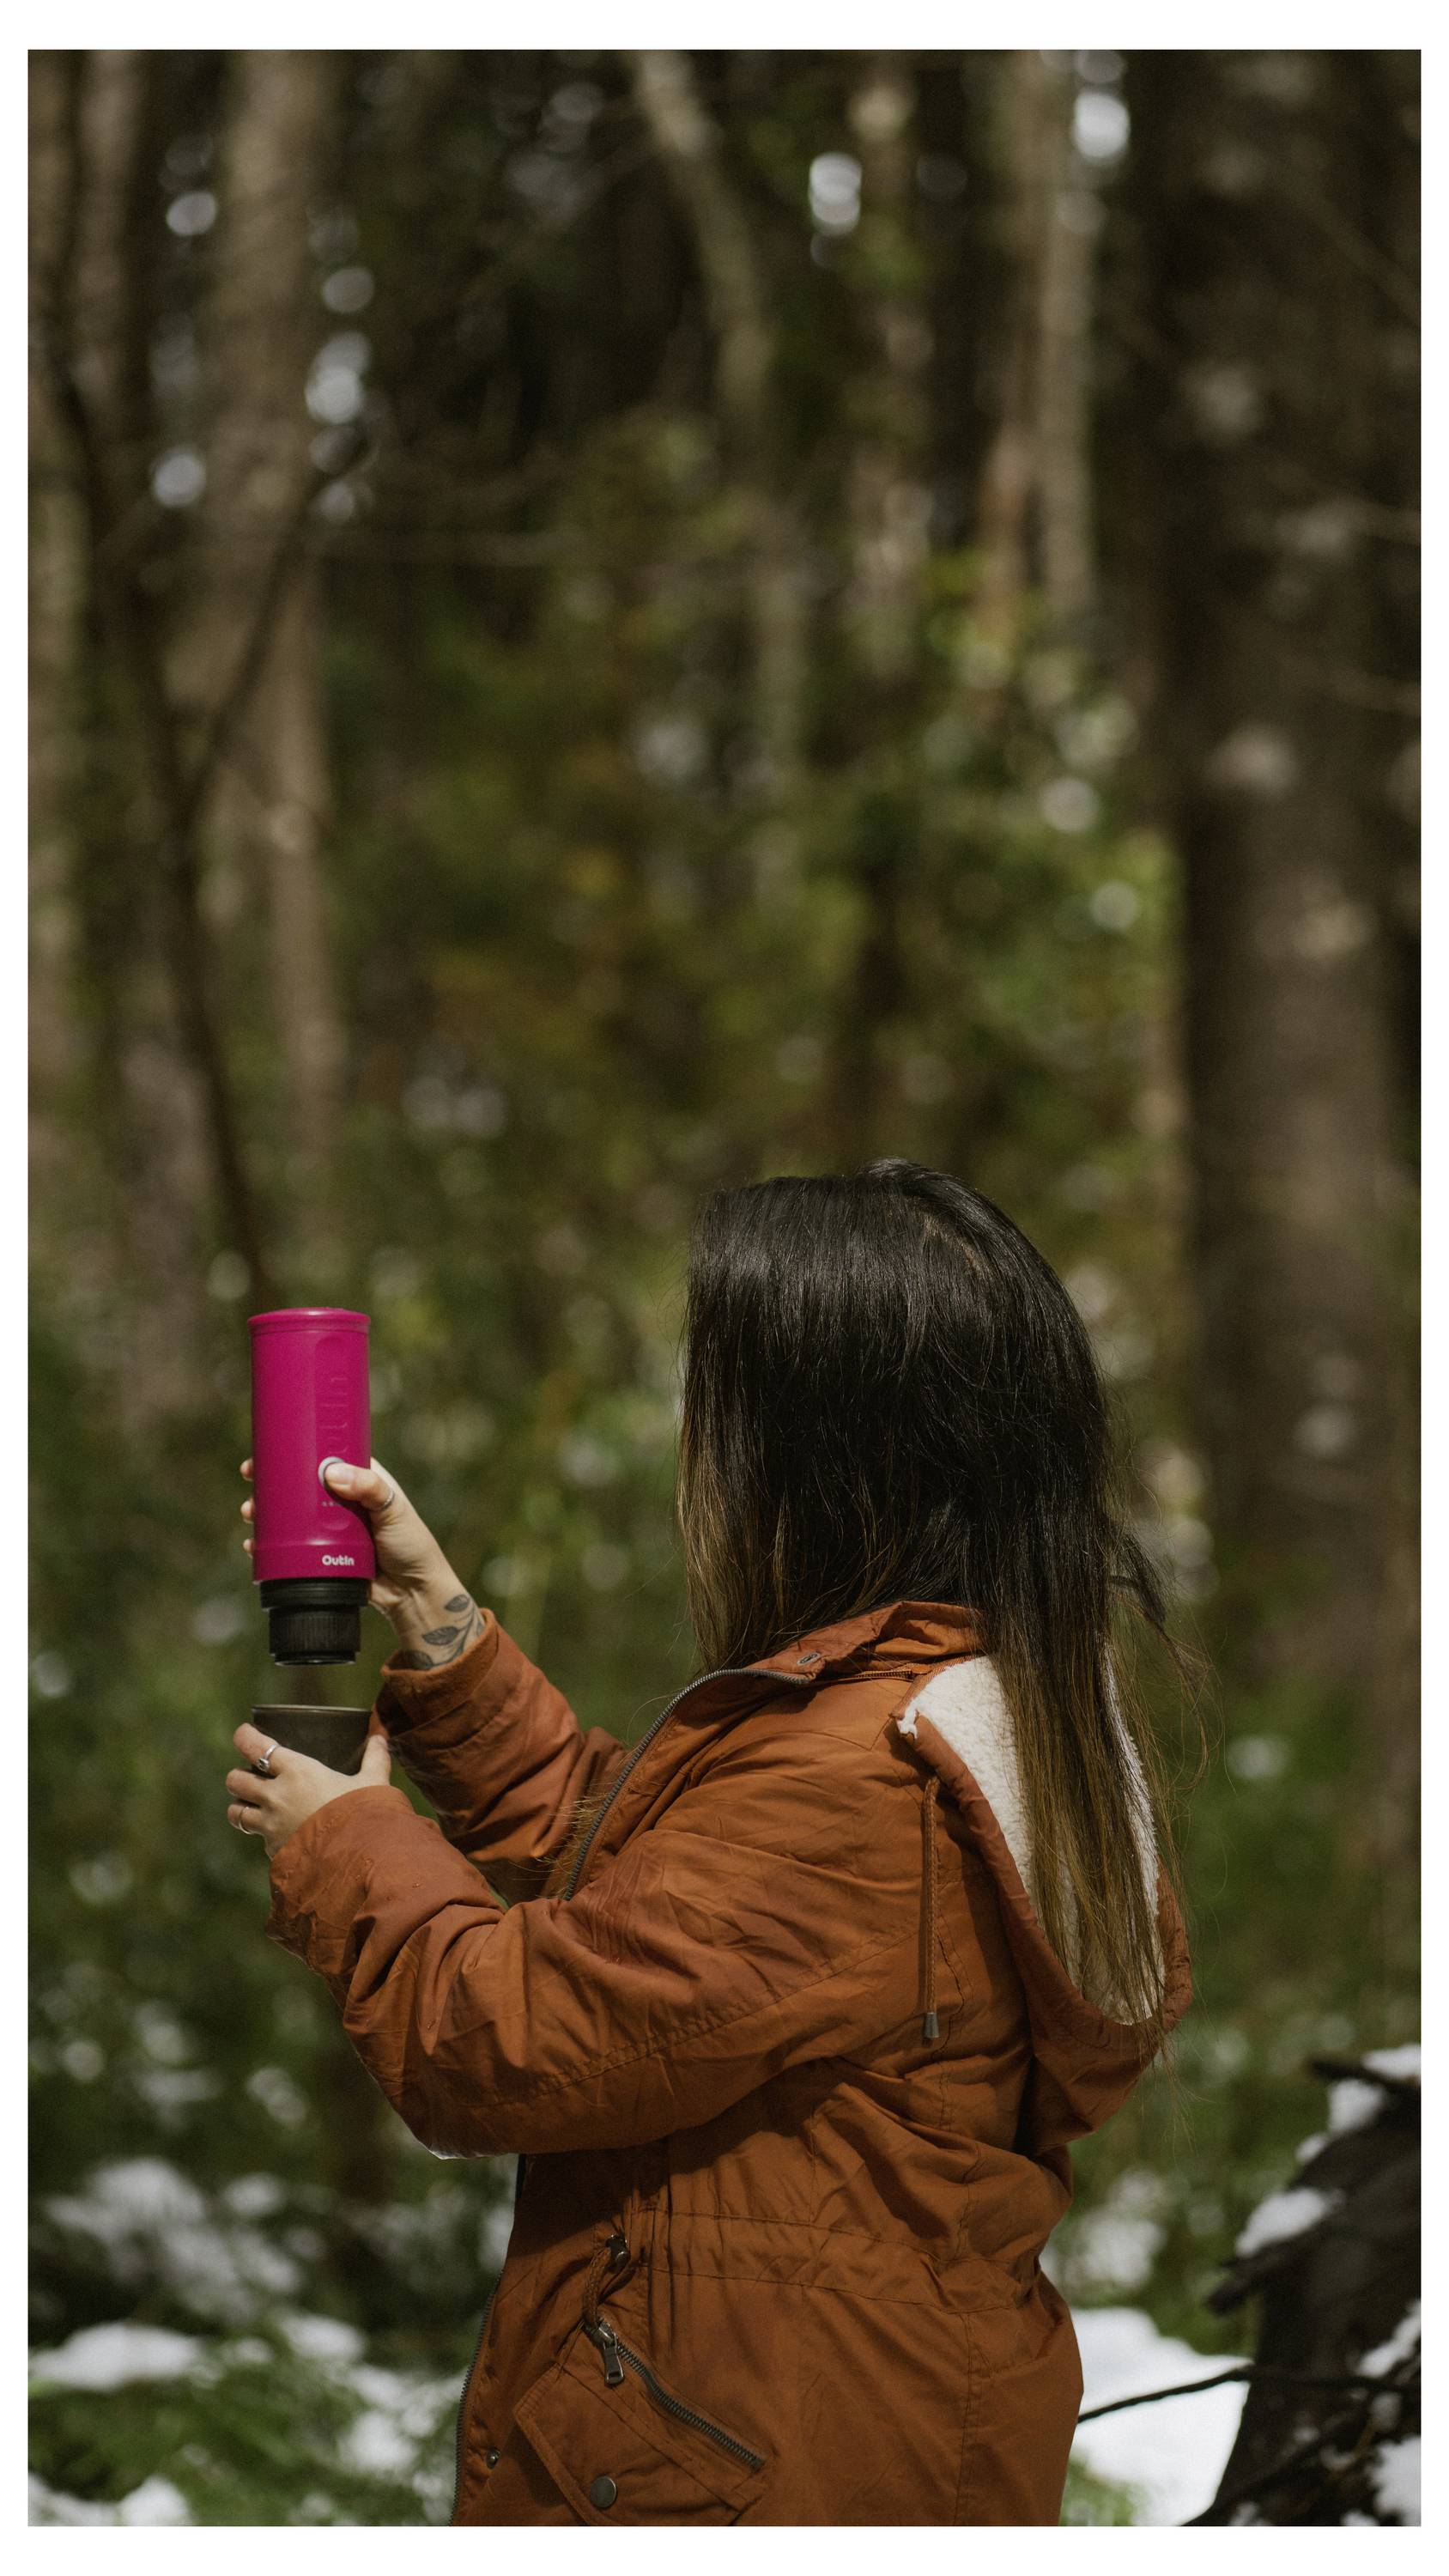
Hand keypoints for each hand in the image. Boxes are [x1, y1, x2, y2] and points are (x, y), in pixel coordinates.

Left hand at [225, 1719, 393, 1859]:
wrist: (359, 1861)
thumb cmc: (366, 1815)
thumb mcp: (374, 1783)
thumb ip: (375, 1759)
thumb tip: (380, 1738)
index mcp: (298, 1772)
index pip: (256, 1747)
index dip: (244, 1737)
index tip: (244, 1733)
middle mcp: (277, 1796)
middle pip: (235, 1780)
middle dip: (238, 1776)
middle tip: (251, 1776)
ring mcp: (271, 1826)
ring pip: (235, 1812)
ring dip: (241, 1807)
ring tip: (254, 1806)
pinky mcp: (274, 1850)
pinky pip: (258, 1839)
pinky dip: (264, 1835)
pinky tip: (281, 1834)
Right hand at [239, 1455, 484, 1666]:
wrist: (412, 1594)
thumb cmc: (411, 1545)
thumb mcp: (394, 1510)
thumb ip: (369, 1489)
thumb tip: (331, 1474)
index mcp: (361, 1480)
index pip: (323, 1458)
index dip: (296, 1451)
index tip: (270, 1449)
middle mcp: (341, 1501)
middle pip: (299, 1485)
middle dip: (271, 1482)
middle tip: (250, 1479)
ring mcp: (329, 1529)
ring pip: (290, 1515)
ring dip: (265, 1512)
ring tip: (250, 1514)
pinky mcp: (321, 1554)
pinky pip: (290, 1546)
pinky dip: (270, 1545)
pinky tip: (254, 1545)